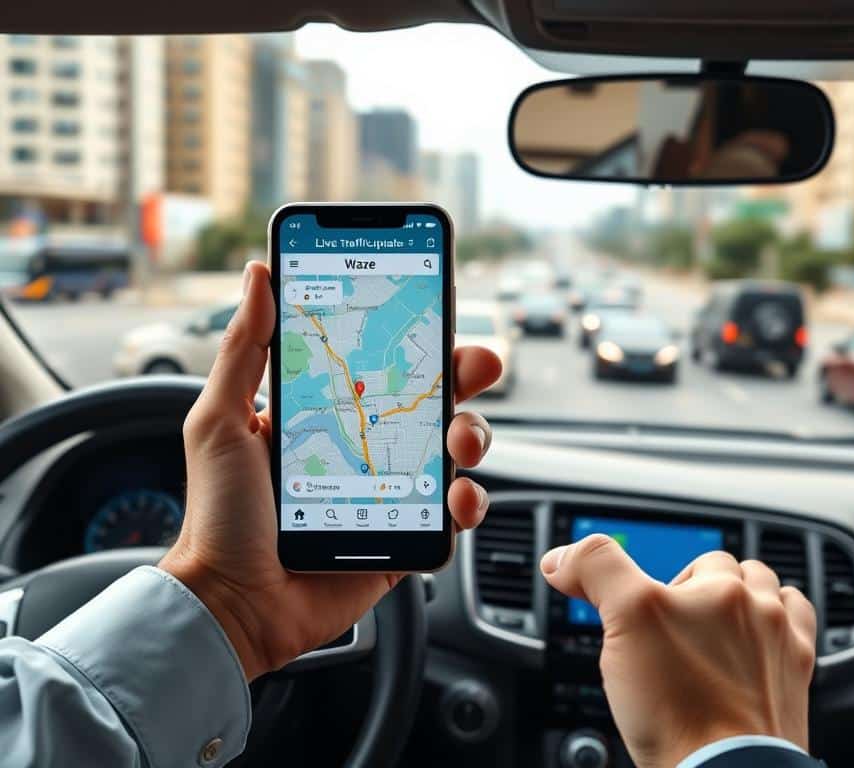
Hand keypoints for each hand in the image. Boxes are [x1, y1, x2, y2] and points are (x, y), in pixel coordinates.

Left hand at [159, 261, 501, 680]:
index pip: (383, 360)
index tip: (438, 304)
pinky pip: (454, 512)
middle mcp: (367, 444)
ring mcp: (393, 490)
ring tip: (460, 442)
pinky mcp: (409, 534)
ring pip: (455, 448)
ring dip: (474, 433)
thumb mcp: (219, 420)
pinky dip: (469, 502)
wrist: (235, 602)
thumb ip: (244, 349)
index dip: (416, 333)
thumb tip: (259, 274)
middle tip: (476, 365)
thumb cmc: (220, 512)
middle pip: (433, 397)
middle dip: (464, 374)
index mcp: (328, 411)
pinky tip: (457, 498)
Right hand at [541, 537, 815, 767]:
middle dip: (709, 589)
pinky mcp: (797, 685)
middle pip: (739, 575)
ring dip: (751, 601)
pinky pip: (800, 635)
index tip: (645, 610)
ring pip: (776, 599)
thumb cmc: (677, 708)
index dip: (670, 582)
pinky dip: (784, 628)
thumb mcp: (624, 620)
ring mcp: (785, 649)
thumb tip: (561, 557)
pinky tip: (763, 644)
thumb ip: (596, 570)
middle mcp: (764, 612)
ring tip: (719, 627)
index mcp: (725, 589)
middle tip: (674, 623)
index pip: (698, 559)